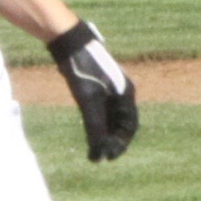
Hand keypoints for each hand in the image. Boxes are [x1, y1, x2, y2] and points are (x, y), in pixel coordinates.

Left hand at [46, 20, 138, 162]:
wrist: (71, 43)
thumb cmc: (83, 70)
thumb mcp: (88, 101)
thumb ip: (94, 126)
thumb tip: (98, 152)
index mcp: (126, 93)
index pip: (129, 126)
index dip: (120, 144)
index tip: (109, 157)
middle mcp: (121, 91)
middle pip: (121, 123)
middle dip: (112, 141)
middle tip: (101, 156)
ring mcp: (110, 88)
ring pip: (111, 117)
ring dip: (104, 133)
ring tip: (94, 147)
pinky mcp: (97, 85)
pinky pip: (101, 109)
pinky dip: (97, 122)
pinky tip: (89, 131)